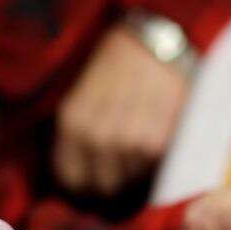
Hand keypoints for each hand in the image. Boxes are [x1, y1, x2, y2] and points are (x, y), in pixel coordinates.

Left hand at [54, 25, 186, 195]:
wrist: (158, 44)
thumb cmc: (118, 64)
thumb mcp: (83, 93)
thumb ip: (78, 132)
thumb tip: (83, 174)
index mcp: (73, 123)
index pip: (71, 179)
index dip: (82, 185)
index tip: (93, 180)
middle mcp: (98, 138)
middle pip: (103, 186)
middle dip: (111, 182)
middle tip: (121, 169)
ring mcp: (129, 144)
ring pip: (130, 181)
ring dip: (135, 171)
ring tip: (139, 147)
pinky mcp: (159, 146)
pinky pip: (153, 170)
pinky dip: (154, 162)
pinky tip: (155, 140)